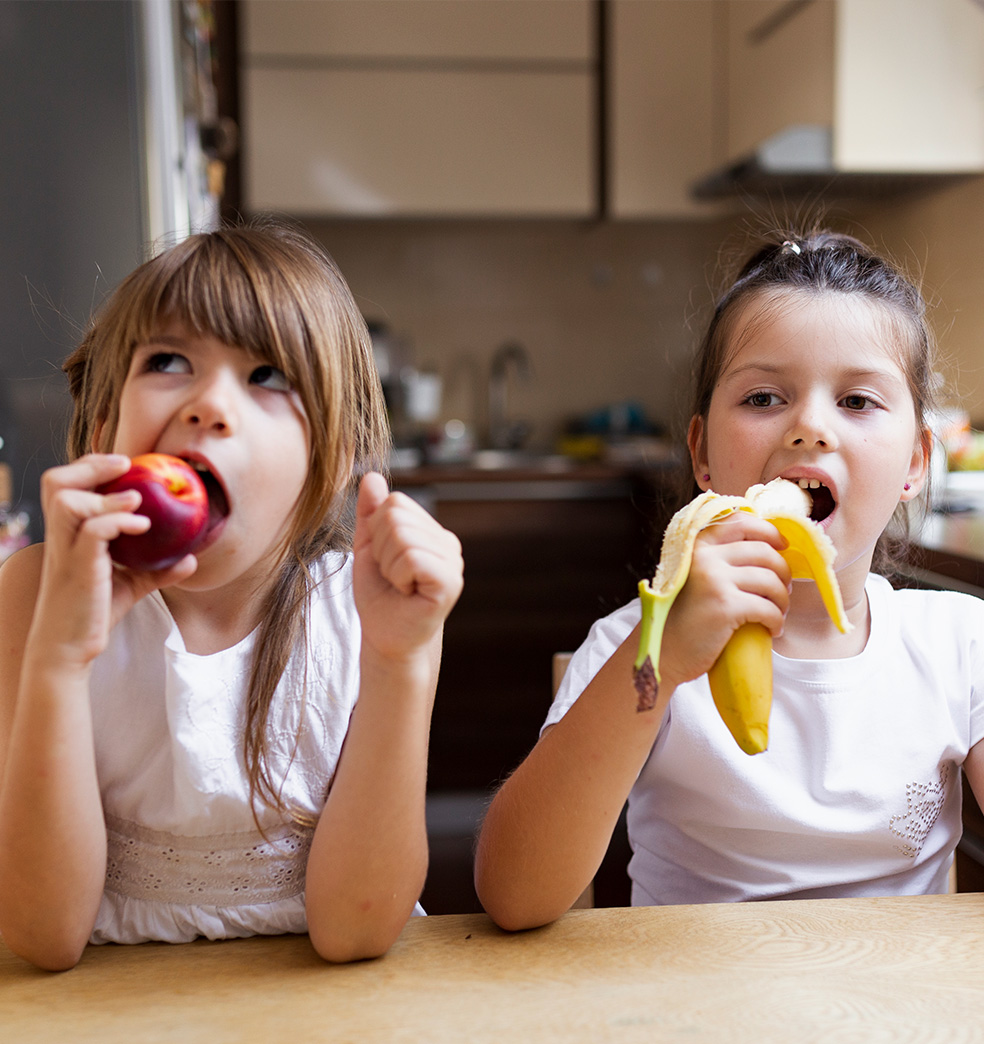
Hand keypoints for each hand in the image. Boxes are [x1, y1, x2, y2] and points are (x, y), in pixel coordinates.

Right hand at [28, 454, 197, 667]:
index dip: (89, 466)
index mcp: (67, 533)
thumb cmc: (94, 612)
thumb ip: (157, 569)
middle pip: (55, 482)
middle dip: (90, 465)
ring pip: (67, 500)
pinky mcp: (77, 568)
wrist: (69, 648)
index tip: (123, 465)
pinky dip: (118, 520)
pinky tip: (142, 525)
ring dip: (105, 493)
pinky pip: (92, 531)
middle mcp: (60, 537)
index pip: (65, 485)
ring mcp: (65, 551)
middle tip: (125, 466)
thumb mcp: (131, 584)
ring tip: (137, 498)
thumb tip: (191, 559)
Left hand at [352, 472, 462, 663]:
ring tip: (399, 585)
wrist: (386, 638)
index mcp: (432, 532)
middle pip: (396, 516)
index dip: (377, 532)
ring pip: (402, 536)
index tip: (384, 562)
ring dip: (388, 566)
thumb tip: (371, 476)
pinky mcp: (450, 582)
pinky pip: (412, 558)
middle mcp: (448, 543)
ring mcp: (453, 561)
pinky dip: (398, 576)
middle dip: (380, 549)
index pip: (395, 502)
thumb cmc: (379, 597)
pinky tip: (407, 592)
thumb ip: (370, 514)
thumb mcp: (368, 549)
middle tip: (392, 577)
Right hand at [658, 511, 790, 690]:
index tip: (782, 546)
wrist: (664, 652)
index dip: (768, 531)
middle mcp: (705, 557)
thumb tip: (766, 550)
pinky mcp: (725, 606)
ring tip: (779, 611)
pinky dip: (777, 620)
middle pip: (763, 552)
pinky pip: (768, 608)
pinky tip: (773, 629)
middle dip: (782, 571)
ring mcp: (714, 580)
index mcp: (697, 546)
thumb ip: (716, 559)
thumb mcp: (693, 577)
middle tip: (784, 589)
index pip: (740, 522)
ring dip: (782, 599)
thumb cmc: (682, 618)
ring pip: (770, 580)